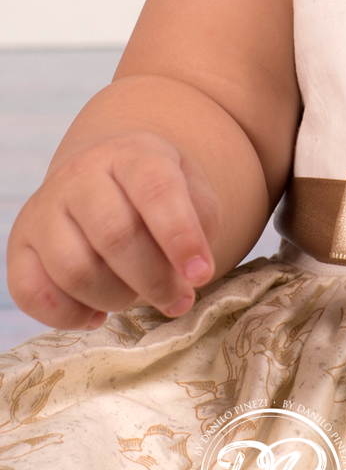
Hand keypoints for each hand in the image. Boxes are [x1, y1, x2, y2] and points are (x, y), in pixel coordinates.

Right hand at [6, 130, 220, 329]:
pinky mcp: (19, 244)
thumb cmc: (153, 190)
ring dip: (115, 298)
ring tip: (136, 295)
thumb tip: (192, 268)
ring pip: (74, 269)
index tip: (200, 274)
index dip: (180, 236)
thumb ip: (202, 219)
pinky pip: (31, 292)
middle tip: (177, 298)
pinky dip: (68, 316)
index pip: (155, 189)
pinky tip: (97, 312)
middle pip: (114, 235)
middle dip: (154, 279)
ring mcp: (44, 209)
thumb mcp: (191, 187)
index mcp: (131, 154)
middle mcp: (80, 176)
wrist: (101, 175)